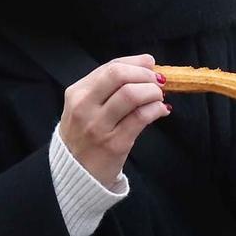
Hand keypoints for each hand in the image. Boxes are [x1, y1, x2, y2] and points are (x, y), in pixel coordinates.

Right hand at [59, 55, 169, 188]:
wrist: (74, 173)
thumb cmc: (84, 135)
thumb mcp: (85, 106)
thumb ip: (109, 86)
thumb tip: (146, 63)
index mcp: (77, 93)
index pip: (110, 67)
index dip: (136, 62)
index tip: (151, 64)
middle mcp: (85, 106)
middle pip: (118, 75)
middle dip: (144, 74)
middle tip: (157, 82)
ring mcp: (99, 126)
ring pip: (131, 95)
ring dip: (152, 92)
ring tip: (158, 97)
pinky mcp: (115, 143)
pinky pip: (141, 117)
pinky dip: (157, 109)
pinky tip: (161, 110)